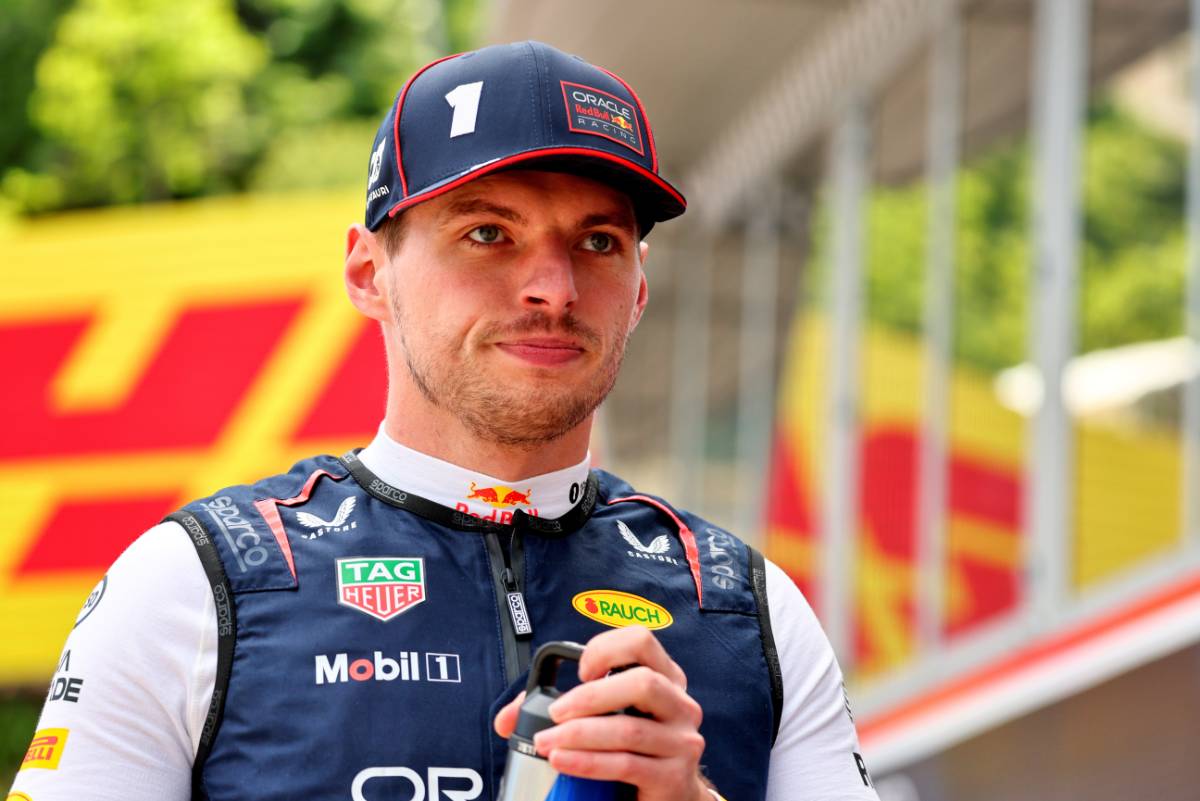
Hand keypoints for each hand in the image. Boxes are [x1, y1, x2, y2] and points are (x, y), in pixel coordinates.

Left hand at [493, 626, 710, 800]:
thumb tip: (508, 719)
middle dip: (590, 697)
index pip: (642, 641)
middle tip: (556, 713)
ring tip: (546, 743)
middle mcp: (680, 704)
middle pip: (642, 682)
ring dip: (580, 734)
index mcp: (665, 678)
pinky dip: (588, 762)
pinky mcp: (674, 777)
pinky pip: (626, 764)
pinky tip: (563, 761)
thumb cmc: (634, 752)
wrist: (668, 800)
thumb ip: (561, 710)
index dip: (607, 648)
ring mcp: (682, 742)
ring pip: (629, 729)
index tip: (581, 671)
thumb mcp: (607, 721)